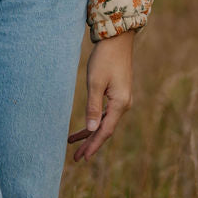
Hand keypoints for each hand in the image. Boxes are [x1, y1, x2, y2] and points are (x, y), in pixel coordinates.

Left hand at [67, 30, 134, 162]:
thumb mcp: (94, 82)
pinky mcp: (117, 94)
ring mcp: (121, 99)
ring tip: (74, 143)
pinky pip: (106, 113)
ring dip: (91, 133)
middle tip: (76, 158)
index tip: (83, 158)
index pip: (105, 131)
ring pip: (105, 123)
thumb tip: (92, 129)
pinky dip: (95, 121)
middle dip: (90, 144)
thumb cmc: (104, 58)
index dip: (93, 145)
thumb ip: (93, 106)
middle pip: (105, 130)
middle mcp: (123, 104)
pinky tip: (85, 127)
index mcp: (120, 104)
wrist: (117, 39)